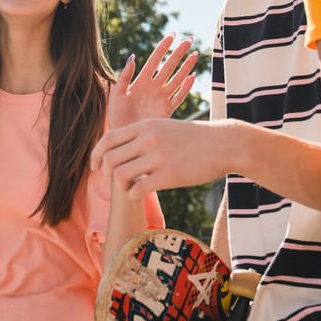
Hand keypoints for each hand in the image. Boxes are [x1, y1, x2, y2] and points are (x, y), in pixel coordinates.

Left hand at [92, 118, 226, 198]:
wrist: (225, 144)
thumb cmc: (195, 139)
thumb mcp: (165, 126)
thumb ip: (143, 135)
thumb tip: (122, 147)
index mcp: (146, 126)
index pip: (108, 139)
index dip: (96, 155)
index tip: (95, 167)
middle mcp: (149, 139)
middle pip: (109, 159)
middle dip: (106, 173)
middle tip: (114, 180)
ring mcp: (159, 157)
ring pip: (120, 175)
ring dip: (120, 185)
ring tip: (130, 187)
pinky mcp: (170, 176)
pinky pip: (138, 189)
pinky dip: (133, 195)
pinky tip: (140, 194)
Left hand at [106, 33, 197, 131]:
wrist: (124, 137)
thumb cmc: (117, 117)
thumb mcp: (116, 94)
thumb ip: (123, 77)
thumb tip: (132, 57)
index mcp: (141, 82)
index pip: (154, 60)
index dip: (163, 48)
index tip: (172, 35)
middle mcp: (153, 88)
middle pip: (169, 66)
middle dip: (179, 53)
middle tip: (189, 40)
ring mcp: (161, 98)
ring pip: (177, 79)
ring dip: (186, 67)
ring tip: (195, 54)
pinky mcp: (167, 110)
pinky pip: (179, 97)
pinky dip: (186, 87)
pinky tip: (193, 76)